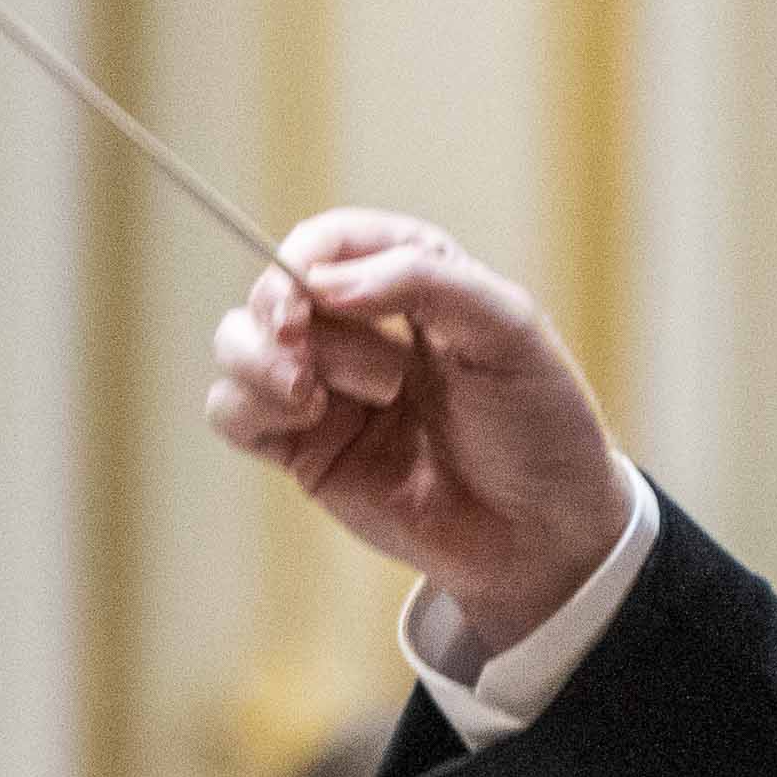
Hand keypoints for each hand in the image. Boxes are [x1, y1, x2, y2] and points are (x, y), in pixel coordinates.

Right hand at [201, 210, 637, 651]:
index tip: (306, 298)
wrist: (543, 535)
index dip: (303, 258)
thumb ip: (424, 282)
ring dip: (261, 361)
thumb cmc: (540, 425)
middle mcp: (361, 328)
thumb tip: (323, 283)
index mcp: (412, 279)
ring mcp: (327, 389)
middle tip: (303, 347)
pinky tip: (304, 417)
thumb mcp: (508, 330)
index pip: (331, 241)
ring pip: (237, 343)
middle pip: (272, 289)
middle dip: (280, 314)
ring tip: (314, 397)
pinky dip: (247, 404)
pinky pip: (233, 411)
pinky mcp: (304, 450)